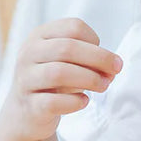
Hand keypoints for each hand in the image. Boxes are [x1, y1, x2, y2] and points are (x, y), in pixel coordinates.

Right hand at [0, 18, 122, 140]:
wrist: (26, 113)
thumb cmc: (53, 82)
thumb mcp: (68, 63)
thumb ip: (90, 60)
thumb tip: (113, 67)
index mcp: (40, 36)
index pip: (73, 27)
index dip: (95, 40)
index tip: (106, 57)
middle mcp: (28, 54)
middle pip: (67, 48)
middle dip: (99, 59)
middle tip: (115, 71)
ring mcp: (25, 79)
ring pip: (58, 73)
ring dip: (89, 79)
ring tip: (103, 86)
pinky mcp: (29, 105)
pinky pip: (53, 102)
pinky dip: (74, 102)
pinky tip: (84, 102)